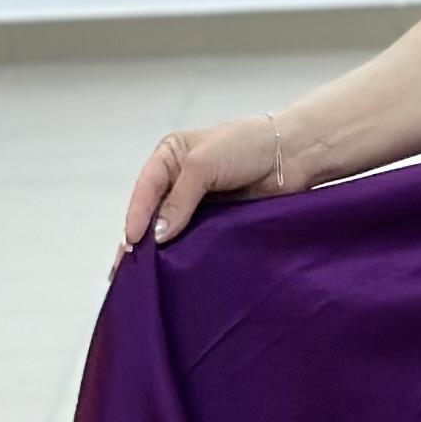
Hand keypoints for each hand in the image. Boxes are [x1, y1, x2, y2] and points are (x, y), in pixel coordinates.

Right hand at [116, 112, 289, 261]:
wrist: (294, 156)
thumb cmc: (248, 146)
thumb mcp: (203, 164)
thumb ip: (179, 200)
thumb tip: (158, 235)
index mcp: (170, 156)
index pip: (145, 188)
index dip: (136, 215)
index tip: (132, 241)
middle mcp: (180, 180)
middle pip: (153, 213)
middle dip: (141, 238)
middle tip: (127, 266)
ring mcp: (199, 202)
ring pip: (172, 230)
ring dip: (161, 251)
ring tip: (144, 276)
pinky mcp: (217, 221)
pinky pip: (195, 239)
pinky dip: (184, 253)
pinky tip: (173, 271)